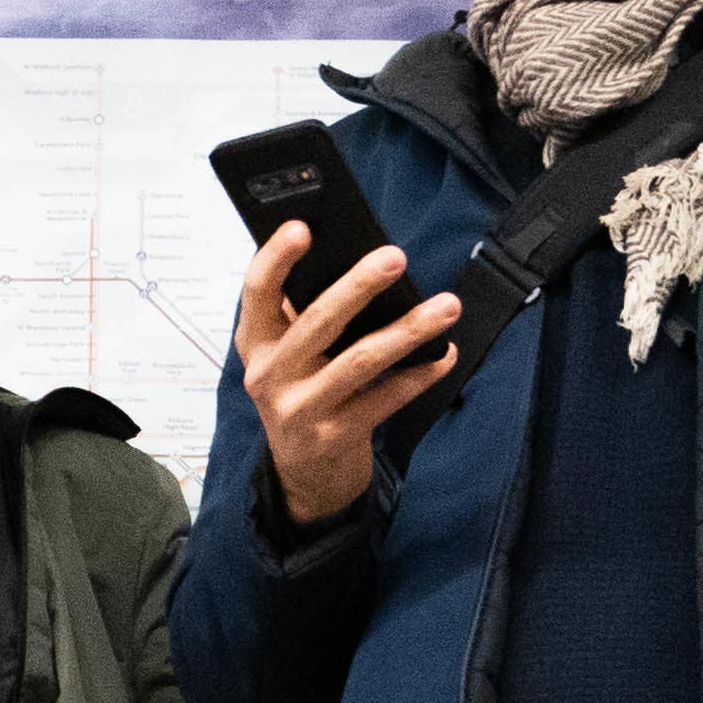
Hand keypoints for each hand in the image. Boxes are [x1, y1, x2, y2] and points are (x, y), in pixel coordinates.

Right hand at [233, 220, 459, 527]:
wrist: (302, 476)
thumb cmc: (303, 394)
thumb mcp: (289, 355)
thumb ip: (307, 314)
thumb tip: (358, 261)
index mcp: (256, 342)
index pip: (257, 291)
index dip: (276, 257)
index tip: (303, 226)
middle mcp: (270, 375)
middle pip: (317, 322)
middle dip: (359, 286)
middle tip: (396, 257)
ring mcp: (300, 410)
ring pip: (360, 360)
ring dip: (408, 329)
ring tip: (446, 306)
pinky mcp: (334, 438)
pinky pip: (386, 399)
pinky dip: (420, 374)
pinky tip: (444, 354)